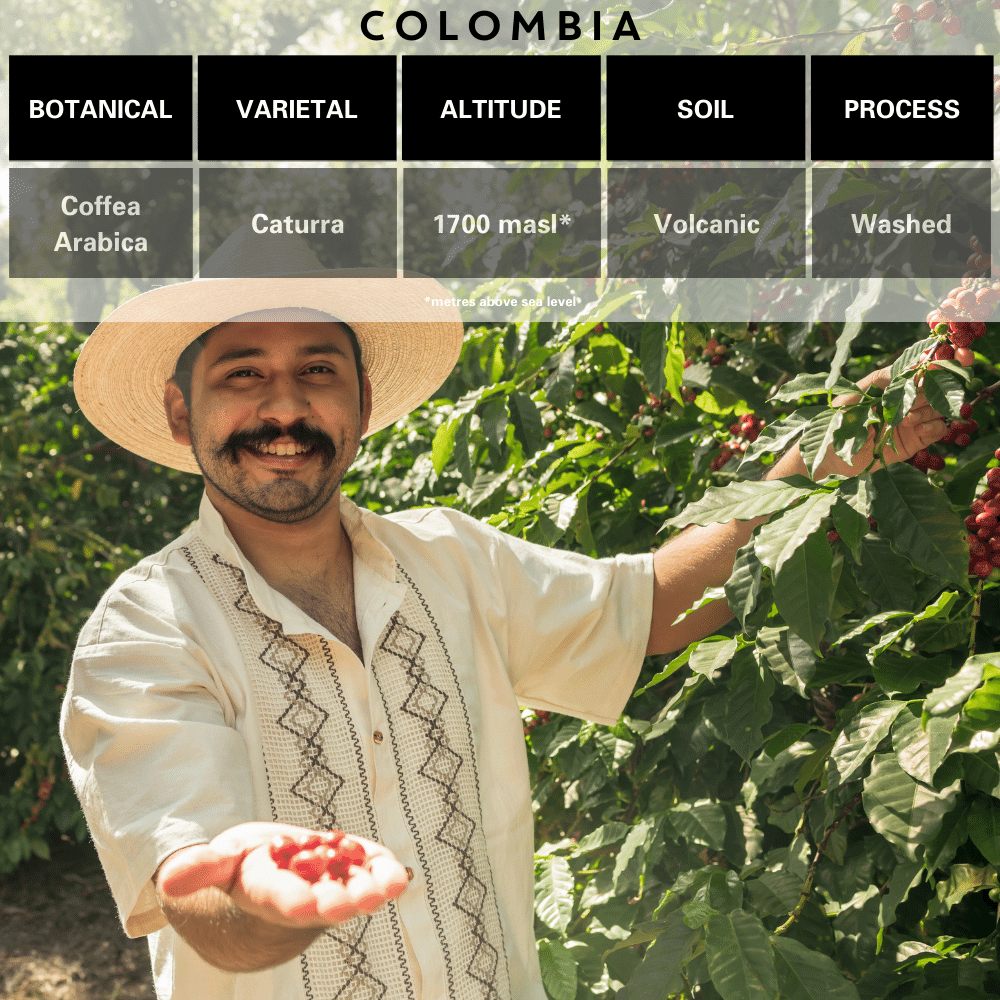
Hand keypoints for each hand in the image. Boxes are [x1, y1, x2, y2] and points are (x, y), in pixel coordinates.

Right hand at [157, 822, 409, 927]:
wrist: (275, 874)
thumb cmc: (242, 869)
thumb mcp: (217, 862)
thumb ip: (199, 869)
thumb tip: (167, 880)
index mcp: (268, 894)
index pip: (280, 900)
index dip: (293, 901)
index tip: (304, 903)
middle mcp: (304, 898)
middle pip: (323, 903)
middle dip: (339, 901)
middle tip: (354, 901)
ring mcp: (334, 886)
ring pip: (354, 892)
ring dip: (370, 891)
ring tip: (388, 888)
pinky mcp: (356, 871)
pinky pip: (372, 873)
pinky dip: (385, 874)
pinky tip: (399, 876)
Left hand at [827, 348, 975, 472]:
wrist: (833, 456)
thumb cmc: (837, 422)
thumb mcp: (854, 395)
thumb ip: (878, 379)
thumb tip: (908, 368)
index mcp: (890, 388)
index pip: (916, 374)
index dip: (925, 369)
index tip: (925, 367)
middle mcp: (904, 403)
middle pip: (931, 390)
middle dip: (925, 393)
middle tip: (911, 400)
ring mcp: (911, 422)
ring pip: (936, 409)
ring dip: (926, 411)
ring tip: (906, 419)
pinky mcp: (915, 440)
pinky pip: (938, 429)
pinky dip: (934, 427)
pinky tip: (917, 429)